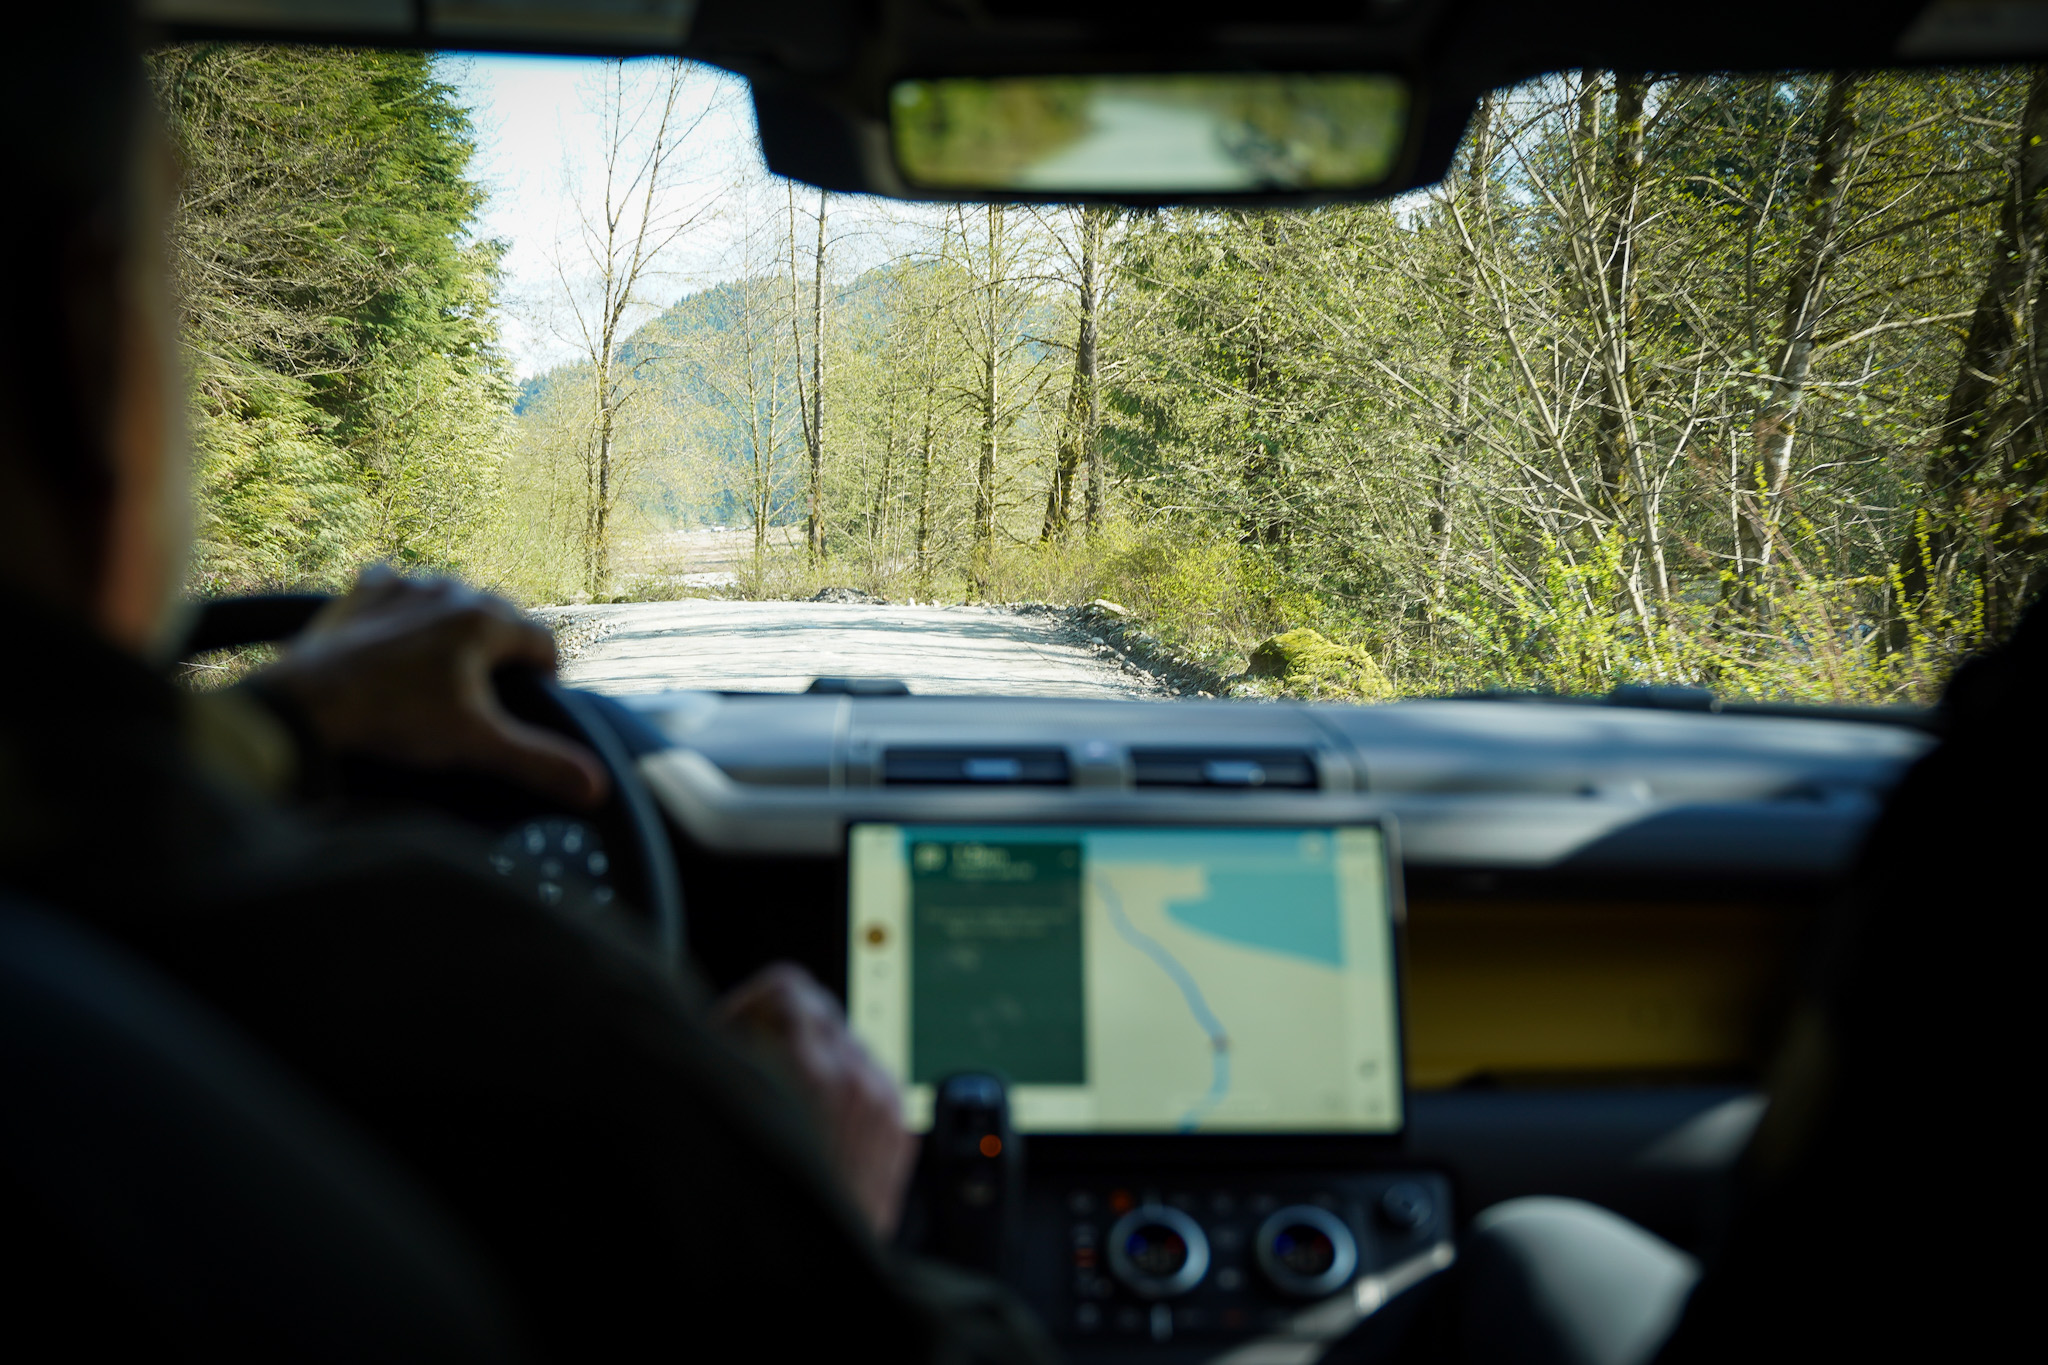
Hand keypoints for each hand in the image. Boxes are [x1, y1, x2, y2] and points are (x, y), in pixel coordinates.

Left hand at [257, 567, 607, 806]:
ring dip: (456, 630)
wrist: (307, 705)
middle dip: (501, 653)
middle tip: (486, 698)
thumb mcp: (477, 745)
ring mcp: (405, 587)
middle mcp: (451, 590)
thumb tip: (596, 786)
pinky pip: (400, 589)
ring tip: (442, 675)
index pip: (543, 642)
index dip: (545, 678)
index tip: (530, 705)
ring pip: (452, 603)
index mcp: (486, 620)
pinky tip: (400, 641)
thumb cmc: (395, 720)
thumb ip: (540, 762)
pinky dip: (408, 611)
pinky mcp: (364, 592)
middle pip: (500, 618)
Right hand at [717, 963, 916, 1239]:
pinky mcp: (901, 1132)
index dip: (749, 1004)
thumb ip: (731, 1057)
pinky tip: (813, 1131)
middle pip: (819, 1012)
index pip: (786, 988)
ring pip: (845, 1047)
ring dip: (813, 1062)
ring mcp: (885, 1105)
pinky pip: (869, 1084)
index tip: (734, 1025)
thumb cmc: (766, 1211)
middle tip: (750, 1063)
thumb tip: (731, 1027)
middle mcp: (856, 1079)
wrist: (815, 1281)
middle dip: (781, 1031)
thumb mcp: (728, 1119)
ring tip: (781, 1106)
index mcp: (810, 1070)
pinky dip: (842, 1093)